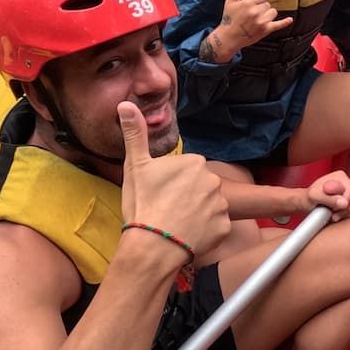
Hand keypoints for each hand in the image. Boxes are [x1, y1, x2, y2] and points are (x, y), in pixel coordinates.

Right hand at [117, 101, 229, 267]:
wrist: (153, 246)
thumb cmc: (143, 204)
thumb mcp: (135, 166)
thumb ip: (134, 134)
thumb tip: (124, 104)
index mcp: (195, 162)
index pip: (185, 170)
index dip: (170, 183)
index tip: (159, 194)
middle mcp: (214, 180)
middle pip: (199, 187)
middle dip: (186, 196)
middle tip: (165, 209)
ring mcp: (221, 205)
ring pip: (208, 206)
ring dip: (196, 214)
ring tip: (175, 224)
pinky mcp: (224, 228)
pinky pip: (215, 227)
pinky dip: (204, 231)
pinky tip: (186, 236)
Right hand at [216, 0, 292, 52]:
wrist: (229, 38)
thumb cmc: (228, 20)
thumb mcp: (229, 3)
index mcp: (248, 3)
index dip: (259, 0)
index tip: (254, 4)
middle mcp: (255, 12)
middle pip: (267, 5)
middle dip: (262, 8)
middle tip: (253, 15)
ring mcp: (262, 21)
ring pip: (273, 12)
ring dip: (268, 15)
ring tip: (259, 19)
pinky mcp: (265, 30)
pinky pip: (278, 25)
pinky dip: (285, 22)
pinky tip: (290, 20)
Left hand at [303, 170, 349, 219]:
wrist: (306, 202)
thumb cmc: (308, 197)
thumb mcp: (314, 196)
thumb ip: (328, 199)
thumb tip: (345, 203)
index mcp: (340, 176)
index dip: (346, 203)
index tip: (334, 210)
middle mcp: (347, 183)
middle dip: (345, 210)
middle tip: (333, 217)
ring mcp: (349, 193)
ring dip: (344, 214)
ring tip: (332, 217)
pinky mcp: (349, 202)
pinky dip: (345, 216)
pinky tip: (335, 217)